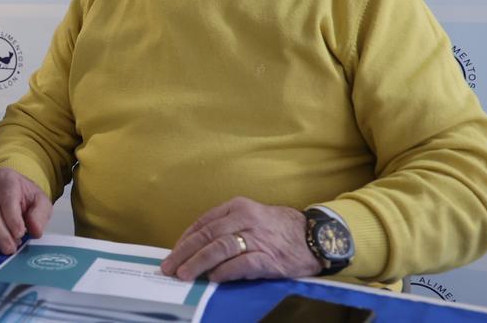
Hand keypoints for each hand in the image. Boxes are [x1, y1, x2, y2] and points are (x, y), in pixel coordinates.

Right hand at [0, 168, 52, 254]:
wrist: (11, 191)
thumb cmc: (24, 195)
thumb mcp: (40, 201)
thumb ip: (40, 214)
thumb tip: (35, 231)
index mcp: (4, 179)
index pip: (6, 197)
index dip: (12, 217)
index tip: (20, 233)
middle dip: (0, 232)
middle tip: (11, 248)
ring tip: (8, 248)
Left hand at [160, 197, 320, 281]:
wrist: (316, 236)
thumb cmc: (278, 228)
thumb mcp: (250, 217)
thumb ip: (225, 228)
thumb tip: (196, 248)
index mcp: (237, 207)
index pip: (203, 223)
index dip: (185, 240)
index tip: (173, 254)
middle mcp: (246, 219)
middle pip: (207, 235)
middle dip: (185, 253)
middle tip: (170, 267)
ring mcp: (258, 238)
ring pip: (220, 248)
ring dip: (199, 263)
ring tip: (185, 275)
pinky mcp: (270, 256)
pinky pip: (243, 264)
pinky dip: (226, 271)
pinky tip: (214, 278)